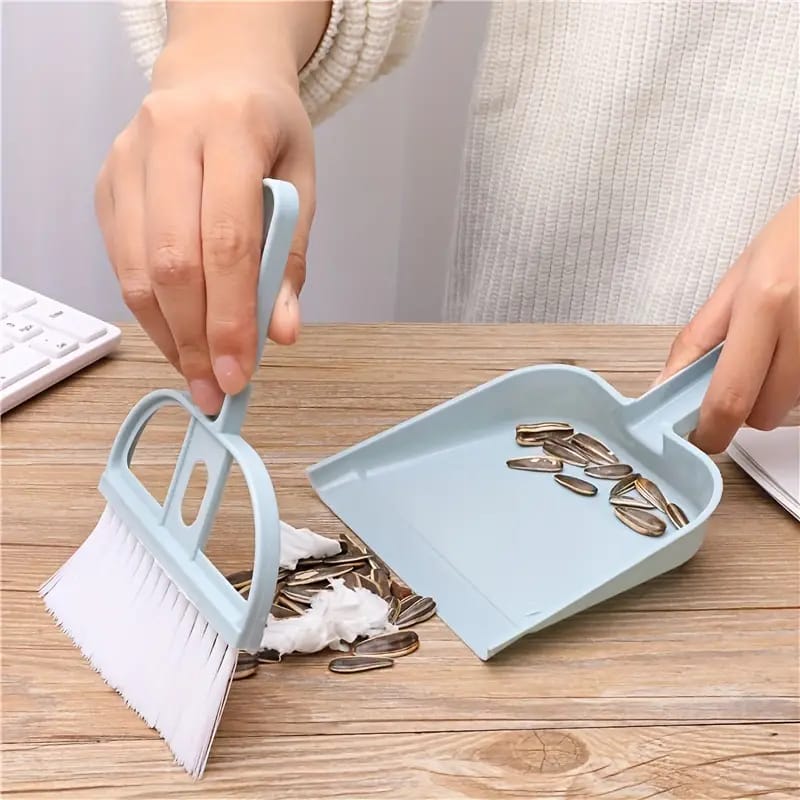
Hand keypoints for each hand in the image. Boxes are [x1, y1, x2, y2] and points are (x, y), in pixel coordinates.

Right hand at [95, 38, 315, 414]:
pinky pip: (121, 263)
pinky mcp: (107, 184)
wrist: (216, 74)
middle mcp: (169, 138)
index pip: (228, 241)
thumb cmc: (266, 128)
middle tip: (217, 389)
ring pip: (137, 269)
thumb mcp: (301, 181)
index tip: (240, 371)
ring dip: (169, 335)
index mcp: (232, 130)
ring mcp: (128, 160)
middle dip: (196, 339)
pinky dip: (150, 311)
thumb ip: (290, 258)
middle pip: (173, 262)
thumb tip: (280, 331)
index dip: (231, 317)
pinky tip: (178, 337)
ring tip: (198, 375)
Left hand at [656, 196, 798, 453]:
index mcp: (763, 304)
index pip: (730, 395)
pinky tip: (792, 348)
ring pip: (789, 405)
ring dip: (772, 393)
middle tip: (740, 376)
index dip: (712, 430)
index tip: (701, 436)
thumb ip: (697, 340)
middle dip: (743, 409)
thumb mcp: (733, 283)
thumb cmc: (789, 244)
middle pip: (764, 412)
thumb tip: (664, 385)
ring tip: (773, 348)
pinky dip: (793, 380)